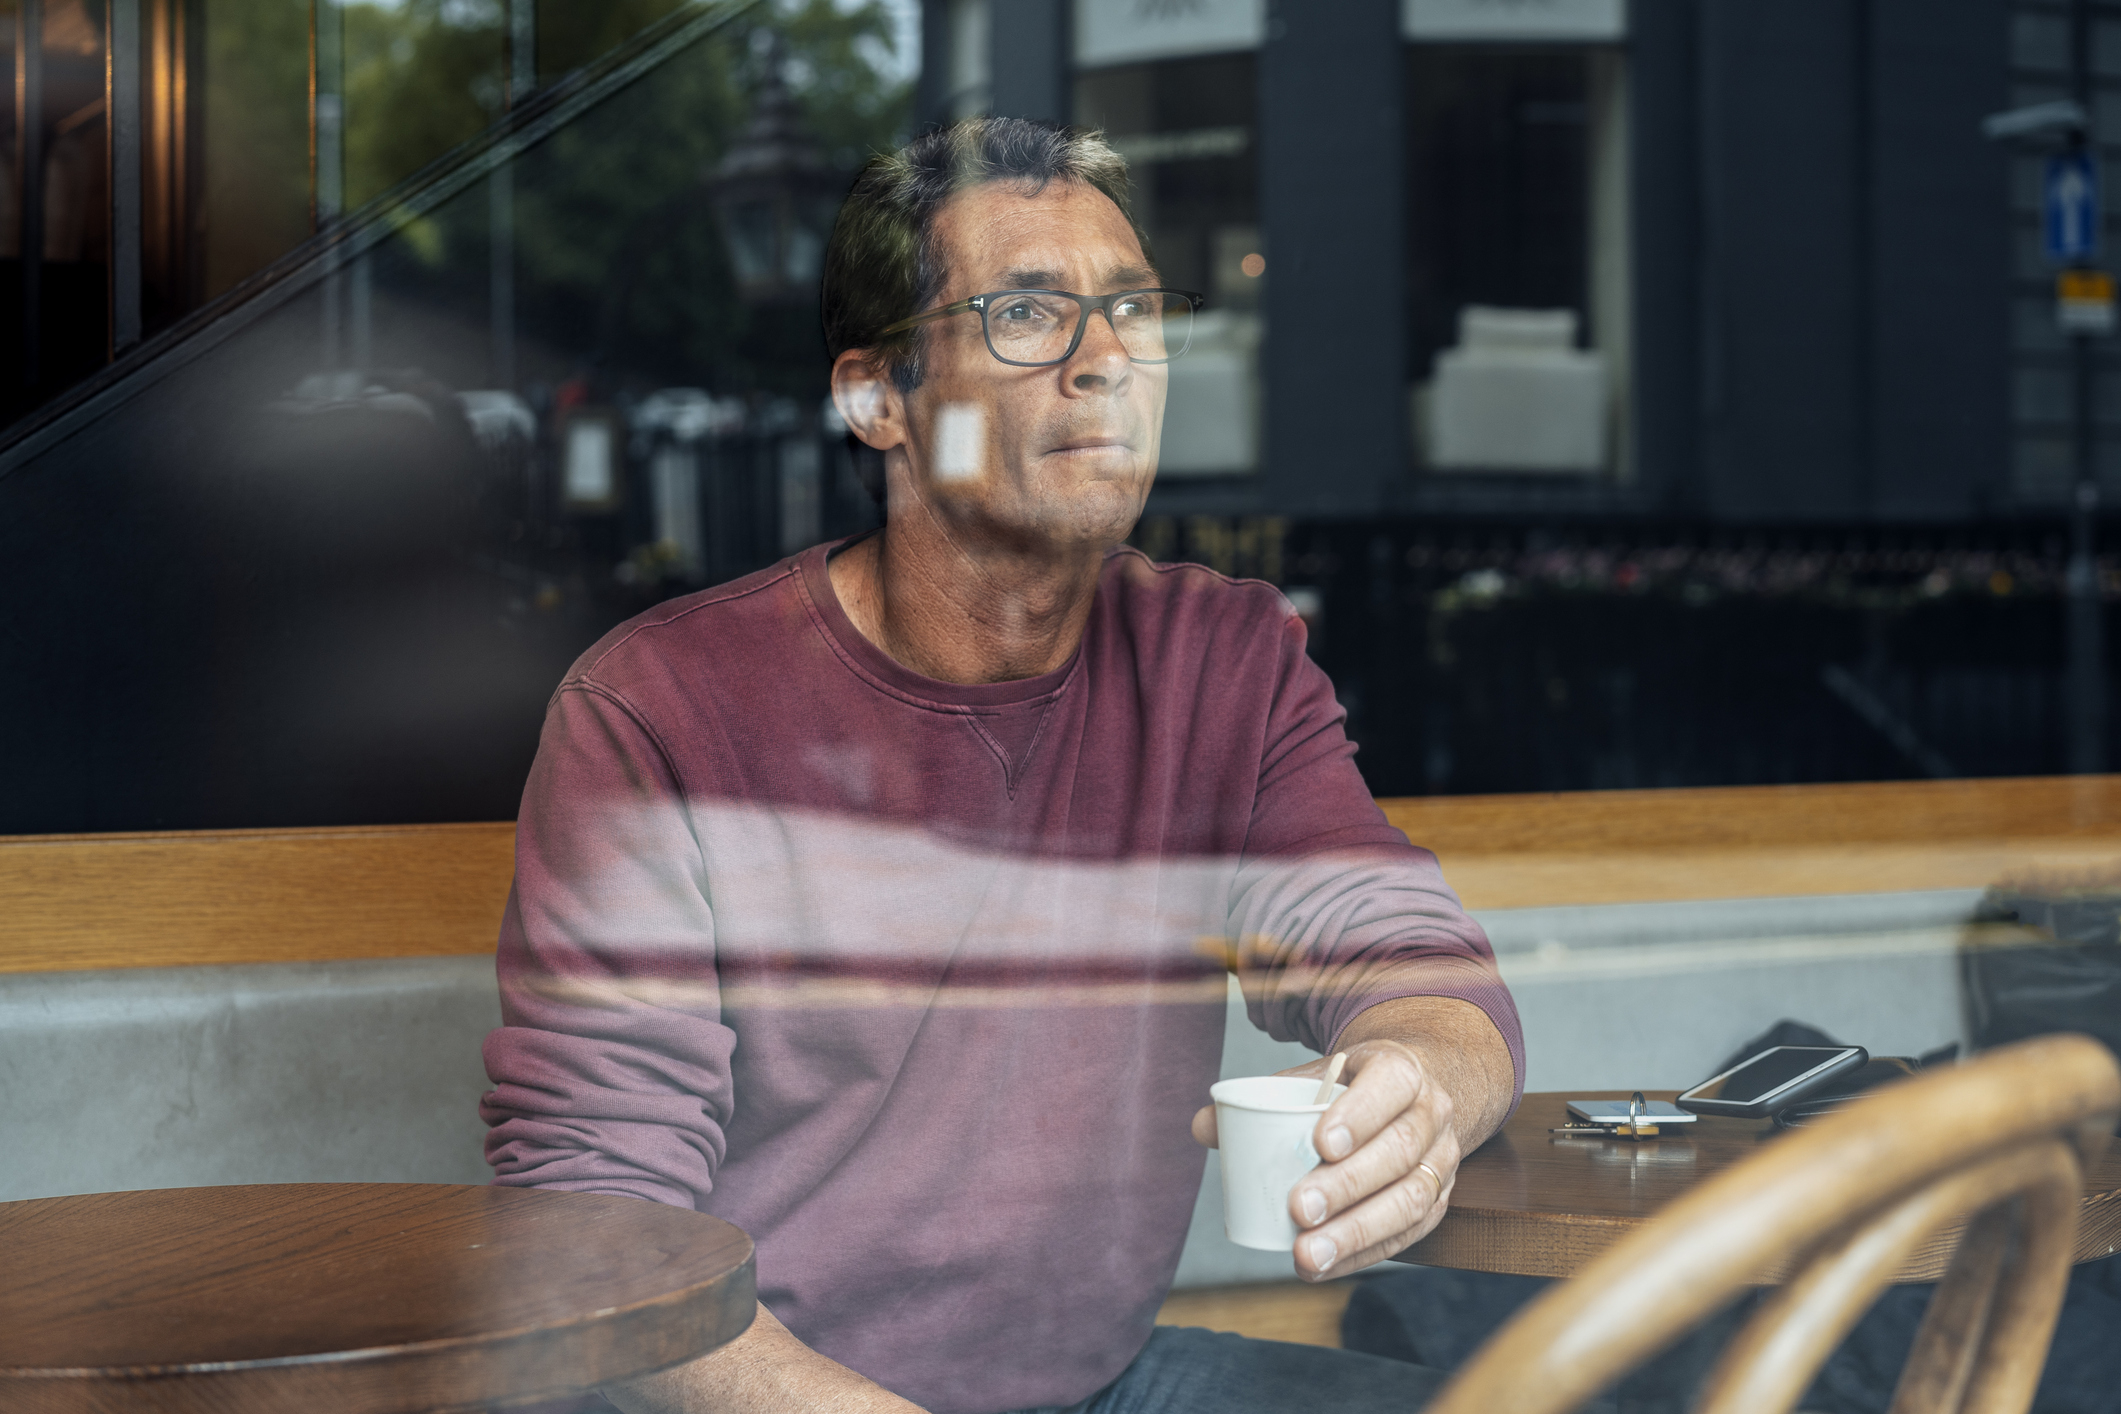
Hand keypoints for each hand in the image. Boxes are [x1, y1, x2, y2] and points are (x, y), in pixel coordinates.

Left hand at [1191, 1040, 1459, 1281]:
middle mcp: (1432, 1113)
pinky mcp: (1440, 1200)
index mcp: (1402, 1070)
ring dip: (1357, 1231)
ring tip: (1308, 1253)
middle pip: (1399, 1150)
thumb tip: (1203, 1126)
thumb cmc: (1354, 1087)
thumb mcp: (1315, 1077)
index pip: (1390, 1084)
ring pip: (1411, 1198)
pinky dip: (1364, 1253)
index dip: (1359, 1114)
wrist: (1415, 1096)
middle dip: (1348, 1185)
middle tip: (1298, 1208)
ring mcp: (1442, 1159)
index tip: (1319, 1144)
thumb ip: (1262, 1099)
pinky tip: (1326, 1265)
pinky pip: (1409, 1233)